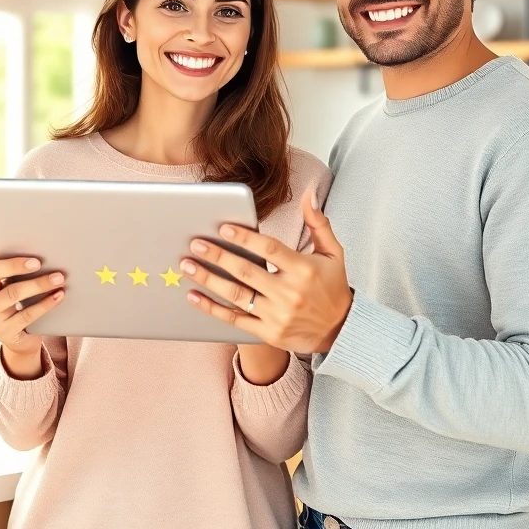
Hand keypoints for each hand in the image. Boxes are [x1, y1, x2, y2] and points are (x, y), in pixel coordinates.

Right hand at [0, 257, 64, 377]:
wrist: (18, 339)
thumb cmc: (16, 307)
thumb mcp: (10, 291)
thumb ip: (16, 276)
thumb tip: (44, 258)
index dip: (13, 264)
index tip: (37, 261)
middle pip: (8, 288)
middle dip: (34, 280)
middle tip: (57, 274)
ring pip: (16, 299)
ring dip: (40, 288)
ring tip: (59, 282)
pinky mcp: (5, 333)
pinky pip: (27, 316)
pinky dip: (45, 304)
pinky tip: (58, 297)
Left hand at [181, 188, 352, 353]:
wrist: (341, 330)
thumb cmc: (333, 287)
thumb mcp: (333, 253)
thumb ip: (318, 223)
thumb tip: (308, 194)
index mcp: (304, 269)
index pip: (269, 249)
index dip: (245, 238)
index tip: (223, 227)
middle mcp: (289, 293)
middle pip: (246, 271)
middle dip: (217, 256)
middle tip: (195, 244)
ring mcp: (277, 316)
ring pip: (236, 295)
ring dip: (208, 280)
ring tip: (187, 266)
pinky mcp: (268, 333)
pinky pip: (234, 320)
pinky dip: (212, 309)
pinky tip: (194, 296)